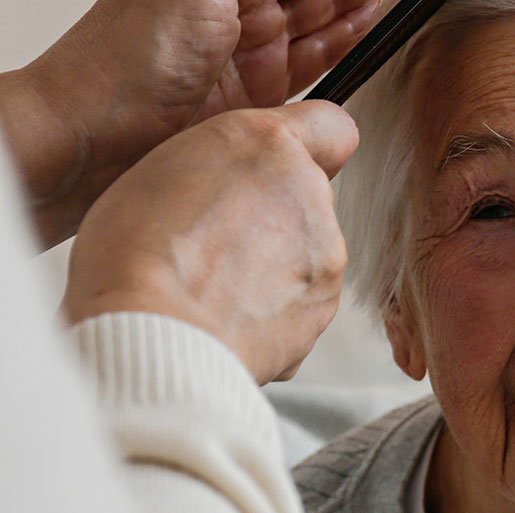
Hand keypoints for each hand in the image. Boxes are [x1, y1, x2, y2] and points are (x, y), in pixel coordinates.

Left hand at [1, 0, 384, 248]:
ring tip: (387, 4)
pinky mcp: (257, 100)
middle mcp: (228, 12)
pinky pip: (311, 67)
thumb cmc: (123, 59)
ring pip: (315, 25)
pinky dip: (342, 47)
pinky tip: (365, 28)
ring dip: (351, 11)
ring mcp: (244, 55)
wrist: (93, 141)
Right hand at [62, 101, 358, 383]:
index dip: (307, 147)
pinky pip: (301, 299)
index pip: (329, 125)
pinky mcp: (325, 304)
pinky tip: (227, 316)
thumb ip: (221, 166)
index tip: (282, 166)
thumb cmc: (136, 254)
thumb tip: (238, 185)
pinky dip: (274, 307)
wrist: (156, 335)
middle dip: (274, 214)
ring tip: (213, 286)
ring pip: (307, 249)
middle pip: (308, 196)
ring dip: (274, 263)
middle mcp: (310, 192)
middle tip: (216, 241)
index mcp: (267, 144)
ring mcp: (326, 251)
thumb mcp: (160, 168)